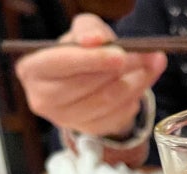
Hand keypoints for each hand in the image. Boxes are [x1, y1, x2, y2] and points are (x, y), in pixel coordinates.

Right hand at [15, 13, 166, 137]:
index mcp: (33, 70)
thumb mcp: (81, 32)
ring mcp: (67, 120)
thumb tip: (95, 41)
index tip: (120, 55)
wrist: (85, 79)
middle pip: (88, 85)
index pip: (61, 64)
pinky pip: (117, 116)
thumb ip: (88, 30)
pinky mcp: (89, 131)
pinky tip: (142, 83)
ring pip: (107, 102)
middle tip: (148, 56)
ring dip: (136, 83)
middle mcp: (44, 99)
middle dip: (122, 69)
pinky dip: (134, 98)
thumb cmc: (78, 53)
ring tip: (153, 64)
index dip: (92, 60)